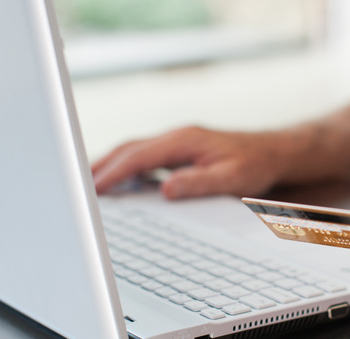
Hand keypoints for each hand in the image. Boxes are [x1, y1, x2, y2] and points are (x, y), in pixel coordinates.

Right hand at [92, 126, 283, 198]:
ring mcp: (177, 142)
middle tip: (75, 186)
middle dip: (101, 166)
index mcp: (184, 140)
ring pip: (134, 151)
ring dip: (110, 165)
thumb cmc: (255, 164)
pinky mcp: (180, 150)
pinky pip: (145, 157)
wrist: (273, 152)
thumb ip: (198, 183)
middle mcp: (177, 137)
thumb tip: (166, 189)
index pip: (139, 157)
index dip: (114, 173)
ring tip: (88, 185)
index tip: (94, 188)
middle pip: (129, 149)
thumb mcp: (231, 178)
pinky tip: (119, 182)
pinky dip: (126, 167)